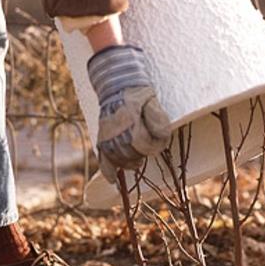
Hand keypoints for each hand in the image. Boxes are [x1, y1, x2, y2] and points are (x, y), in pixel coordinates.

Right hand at [87, 45, 170, 182]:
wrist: (116, 84)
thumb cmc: (138, 93)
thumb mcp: (152, 100)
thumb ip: (158, 118)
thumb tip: (162, 136)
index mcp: (130, 120)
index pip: (144, 144)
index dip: (156, 146)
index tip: (162, 142)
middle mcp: (116, 129)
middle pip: (131, 154)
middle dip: (143, 154)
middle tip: (150, 149)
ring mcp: (107, 134)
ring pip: (118, 159)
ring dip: (129, 163)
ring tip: (137, 162)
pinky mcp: (102, 137)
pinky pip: (102, 157)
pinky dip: (107, 170)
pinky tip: (113, 181)